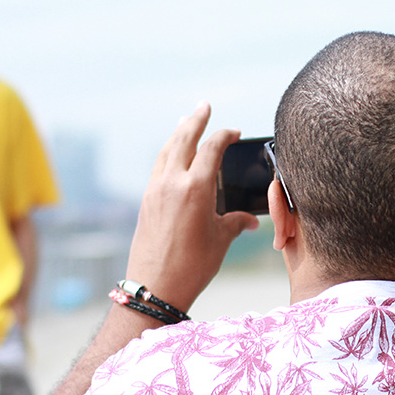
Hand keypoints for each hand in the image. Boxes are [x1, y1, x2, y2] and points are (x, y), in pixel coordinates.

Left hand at [124, 102, 259, 312]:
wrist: (154, 287)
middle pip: (184, 139)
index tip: (234, 133)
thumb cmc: (192, 266)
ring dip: (178, 134)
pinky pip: (157, 168)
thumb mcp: (220, 241)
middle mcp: (172, 183)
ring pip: (166, 151)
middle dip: (196, 120)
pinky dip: (167, 155)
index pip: (211, 148)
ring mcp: (155, 190)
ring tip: (185, 123)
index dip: (224, 135)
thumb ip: (235, 223)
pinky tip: (171, 156)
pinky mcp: (145, 201)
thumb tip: (249, 221)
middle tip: (204, 106)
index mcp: (196, 188)